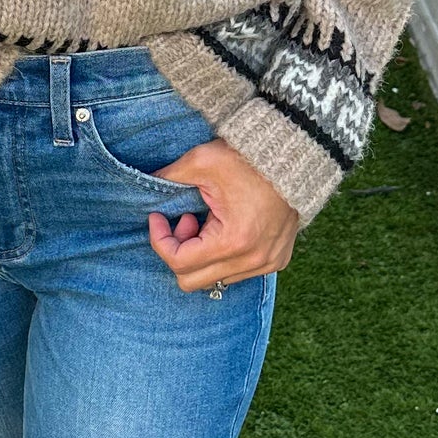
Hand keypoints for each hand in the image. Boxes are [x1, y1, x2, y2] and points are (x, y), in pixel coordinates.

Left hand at [147, 140, 298, 293]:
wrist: (295, 156)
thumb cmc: (247, 158)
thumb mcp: (201, 162)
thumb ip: (167, 178)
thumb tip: (143, 185)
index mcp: (233, 241)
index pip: (179, 263)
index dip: (159, 240)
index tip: (157, 216)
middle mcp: (252, 260)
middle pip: (192, 281)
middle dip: (179, 251)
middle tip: (186, 219)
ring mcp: (267, 263)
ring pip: (214, 279)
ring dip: (202, 254)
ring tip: (209, 220)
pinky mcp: (276, 261)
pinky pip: (237, 273)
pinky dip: (223, 256)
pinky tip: (227, 226)